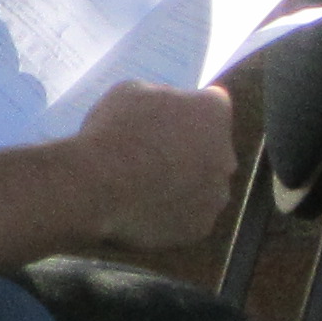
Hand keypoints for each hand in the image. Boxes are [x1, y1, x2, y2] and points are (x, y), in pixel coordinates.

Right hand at [57, 81, 239, 254]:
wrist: (95, 188)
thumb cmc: (111, 132)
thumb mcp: (130, 92)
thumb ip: (159, 98)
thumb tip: (163, 112)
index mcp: (214, 113)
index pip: (213, 104)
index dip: (188, 109)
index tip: (166, 117)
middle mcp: (226, 155)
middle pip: (212, 149)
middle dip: (189, 149)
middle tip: (152, 154)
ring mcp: (216, 196)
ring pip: (203, 187)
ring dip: (182, 184)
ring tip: (143, 187)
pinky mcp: (199, 228)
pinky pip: (187, 218)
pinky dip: (171, 214)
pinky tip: (142, 209)